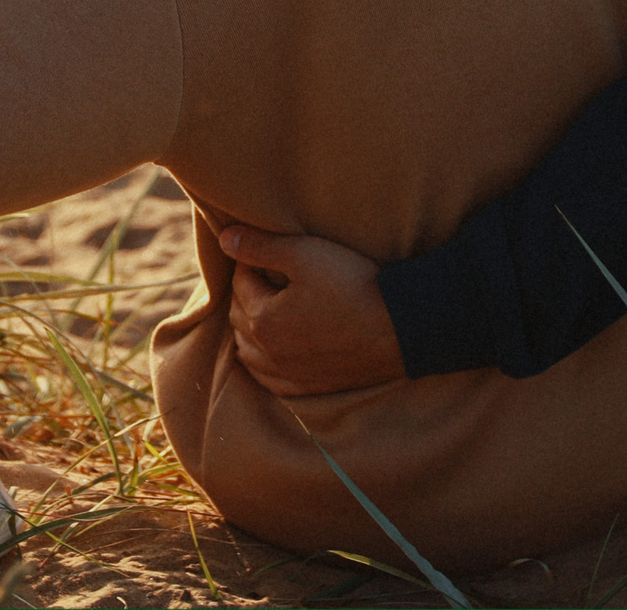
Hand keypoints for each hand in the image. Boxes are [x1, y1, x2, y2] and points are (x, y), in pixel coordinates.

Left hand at [219, 224, 406, 396]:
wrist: (401, 327)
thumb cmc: (353, 285)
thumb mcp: (305, 254)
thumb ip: (260, 246)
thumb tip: (224, 239)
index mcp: (263, 320)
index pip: (241, 284)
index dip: (248, 261)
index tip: (264, 248)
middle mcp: (269, 353)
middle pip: (240, 318)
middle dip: (245, 293)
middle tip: (261, 273)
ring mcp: (290, 375)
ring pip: (248, 354)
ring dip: (247, 329)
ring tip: (260, 308)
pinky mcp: (311, 387)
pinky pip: (270, 381)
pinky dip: (261, 364)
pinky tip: (268, 354)